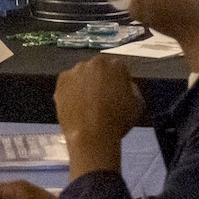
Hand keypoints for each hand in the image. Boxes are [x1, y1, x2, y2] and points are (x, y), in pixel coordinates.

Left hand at [55, 57, 143, 179]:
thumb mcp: (137, 104)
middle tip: (102, 99)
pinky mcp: (62, 80)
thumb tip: (126, 84)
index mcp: (116, 65)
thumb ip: (132, 88)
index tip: (116, 93)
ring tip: (88, 105)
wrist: (92, 135)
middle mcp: (95, 63)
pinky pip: (68, 83)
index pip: (118, 69)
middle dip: (101, 80)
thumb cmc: (117, 121)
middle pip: (99, 69)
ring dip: (85, 84)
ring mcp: (76, 71)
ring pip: (83, 75)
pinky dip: (71, 91)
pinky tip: (77, 105)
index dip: (118, 82)